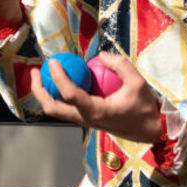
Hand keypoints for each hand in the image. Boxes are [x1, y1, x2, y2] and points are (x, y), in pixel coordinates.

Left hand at [32, 52, 162, 141]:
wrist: (150, 131)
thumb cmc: (144, 108)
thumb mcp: (139, 84)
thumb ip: (121, 66)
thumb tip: (101, 55)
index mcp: (96, 111)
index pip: (70, 94)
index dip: (58, 76)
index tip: (54, 61)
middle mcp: (85, 118)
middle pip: (52, 108)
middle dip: (38, 89)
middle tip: (36, 70)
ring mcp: (84, 120)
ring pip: (55, 110)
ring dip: (44, 93)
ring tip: (41, 74)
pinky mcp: (86, 119)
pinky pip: (64, 107)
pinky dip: (56, 94)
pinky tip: (60, 79)